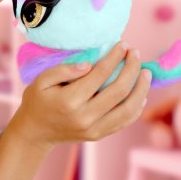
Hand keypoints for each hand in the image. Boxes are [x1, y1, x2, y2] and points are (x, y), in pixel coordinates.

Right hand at [8, 42, 150, 151]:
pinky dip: (136, 106)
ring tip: (145, 72)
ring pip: (128, 109)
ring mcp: (94, 129)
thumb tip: (89, 64)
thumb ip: (63, 70)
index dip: (114, 57)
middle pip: (118, 91)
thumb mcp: (41, 80)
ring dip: (141, 89)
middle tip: (136, 53)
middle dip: (131, 69)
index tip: (122, 45)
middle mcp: (84, 117)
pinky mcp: (99, 135)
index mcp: (69, 100)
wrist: (34, 132)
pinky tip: (140, 93)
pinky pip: (124, 121)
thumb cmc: (36, 101)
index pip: (99, 74)